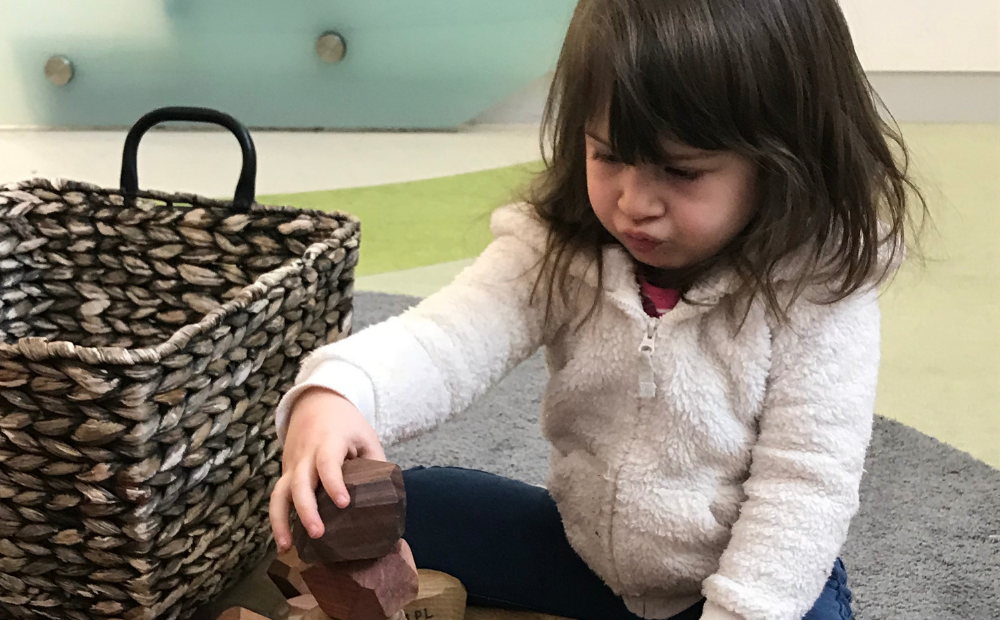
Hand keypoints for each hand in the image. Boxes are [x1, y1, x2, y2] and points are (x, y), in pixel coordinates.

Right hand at [269, 387, 385, 551]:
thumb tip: (388, 499)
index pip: (328, 461)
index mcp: (330, 439)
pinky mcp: (286, 472)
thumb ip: (376, 464)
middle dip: (307, 509)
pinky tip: (284, 542)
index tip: (344, 503)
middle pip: (301, 482)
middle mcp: (306, 453)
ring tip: (287, 546)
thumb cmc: (347, 423)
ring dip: (281, 520)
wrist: (316, 402)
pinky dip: (277, 519)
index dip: (334, 482)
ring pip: (280, 492)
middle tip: (318, 533)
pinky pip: (278, 497)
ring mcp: (293, 463)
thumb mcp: (367, 436)